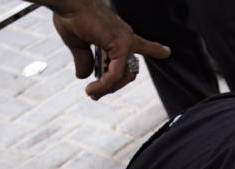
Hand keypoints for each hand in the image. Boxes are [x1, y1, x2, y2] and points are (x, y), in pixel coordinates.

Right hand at [46, 0, 170, 99]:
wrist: (67, 3)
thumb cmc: (70, 17)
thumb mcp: (78, 44)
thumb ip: (85, 60)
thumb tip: (83, 76)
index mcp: (118, 35)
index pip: (141, 45)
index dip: (154, 49)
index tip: (166, 52)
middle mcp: (126, 37)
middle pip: (128, 71)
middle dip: (112, 86)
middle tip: (95, 93)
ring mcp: (125, 41)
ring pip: (122, 76)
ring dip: (107, 88)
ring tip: (92, 93)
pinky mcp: (121, 46)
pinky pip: (115, 75)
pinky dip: (104, 85)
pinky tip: (92, 90)